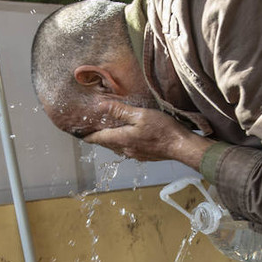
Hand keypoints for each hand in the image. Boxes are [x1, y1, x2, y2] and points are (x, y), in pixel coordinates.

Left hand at [83, 101, 213, 168]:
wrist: (181, 146)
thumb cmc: (163, 129)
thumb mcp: (140, 115)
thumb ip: (120, 111)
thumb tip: (101, 105)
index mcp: (122, 139)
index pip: (99, 138)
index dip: (88, 136)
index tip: (80, 134)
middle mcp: (126, 149)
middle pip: (106, 144)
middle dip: (98, 138)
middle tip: (91, 131)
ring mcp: (135, 154)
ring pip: (117, 147)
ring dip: (110, 141)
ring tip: (106, 133)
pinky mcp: (144, 156)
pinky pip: (127, 149)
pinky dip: (122, 143)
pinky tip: (127, 137)